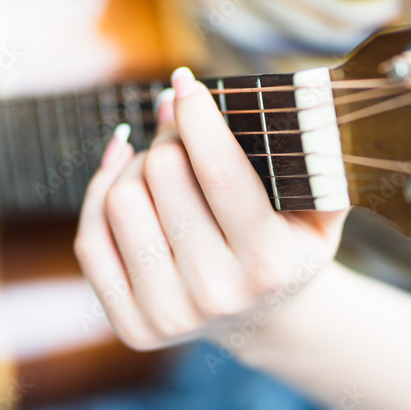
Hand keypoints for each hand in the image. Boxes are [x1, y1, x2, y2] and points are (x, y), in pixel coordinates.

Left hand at [74, 67, 348, 350]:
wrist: (266, 317)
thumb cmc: (289, 241)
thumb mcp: (320, 203)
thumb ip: (313, 152)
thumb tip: (270, 95)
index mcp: (269, 263)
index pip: (218, 170)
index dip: (197, 114)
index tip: (186, 82)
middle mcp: (218, 294)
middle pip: (162, 173)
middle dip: (170, 136)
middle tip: (181, 130)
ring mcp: (170, 315)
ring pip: (120, 200)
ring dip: (136, 166)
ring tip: (161, 165)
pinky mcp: (132, 327)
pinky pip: (90, 239)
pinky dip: (102, 194)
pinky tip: (122, 174)